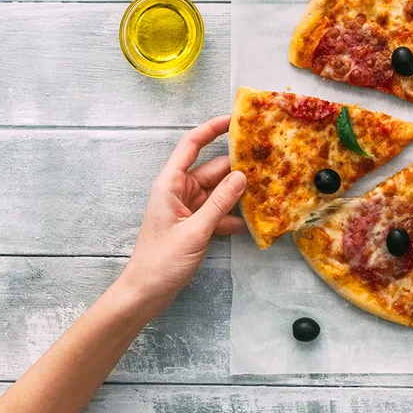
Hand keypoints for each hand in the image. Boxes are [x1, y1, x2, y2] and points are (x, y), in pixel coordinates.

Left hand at [118, 115, 246, 315]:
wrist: (145, 293)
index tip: (234, 119)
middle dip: (237, 166)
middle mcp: (178, 190)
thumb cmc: (160, 262)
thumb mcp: (194, 231)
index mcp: (170, 183)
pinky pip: (217, 212)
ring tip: (266, 188)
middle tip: (266, 159)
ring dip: (238, 193)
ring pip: (218, 192)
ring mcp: (186, 208)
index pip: (191, 145)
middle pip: (212, 169)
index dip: (212, 128)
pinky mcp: (194, 225)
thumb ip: (219, 204)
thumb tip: (242, 177)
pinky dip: (232, 216)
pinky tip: (252, 221)